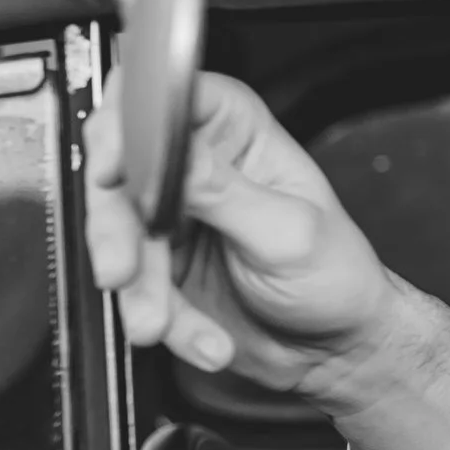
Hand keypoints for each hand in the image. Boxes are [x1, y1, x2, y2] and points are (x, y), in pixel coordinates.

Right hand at [83, 69, 449, 449]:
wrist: (337, 350)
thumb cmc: (337, 276)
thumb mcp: (286, 231)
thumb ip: (223, 191)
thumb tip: (168, 149)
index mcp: (236, 132)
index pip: (166, 99)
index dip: (128, 126)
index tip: (113, 170)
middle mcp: (197, 167)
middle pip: (122, 170)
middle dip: (116, 230)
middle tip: (124, 271)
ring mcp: (173, 217)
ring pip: (116, 234)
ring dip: (138, 289)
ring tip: (163, 324)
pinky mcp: (159, 267)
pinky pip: (132, 288)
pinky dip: (162, 320)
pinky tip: (206, 340)